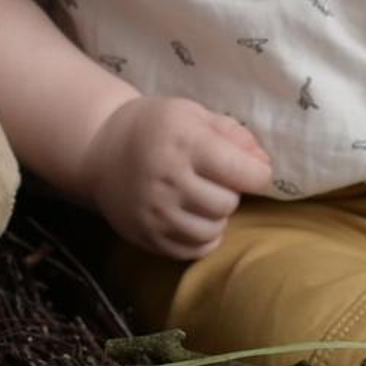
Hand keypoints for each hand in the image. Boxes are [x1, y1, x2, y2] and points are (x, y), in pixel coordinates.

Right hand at [86, 96, 273, 258]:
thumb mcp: (194, 114)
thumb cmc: (157, 128)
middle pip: (227, 203)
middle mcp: (168, 180)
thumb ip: (234, 135)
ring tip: (203, 199)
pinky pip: (192, 250)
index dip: (257, 173)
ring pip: (212, 230)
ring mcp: (155, 212)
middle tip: (215, 181)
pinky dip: (201, 237)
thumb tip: (264, 164)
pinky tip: (192, 218)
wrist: (101, 150)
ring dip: (216, 216)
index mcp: (185, 143)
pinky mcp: (146, 236)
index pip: (242, 171)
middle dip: (230, 193)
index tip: (252, 170)